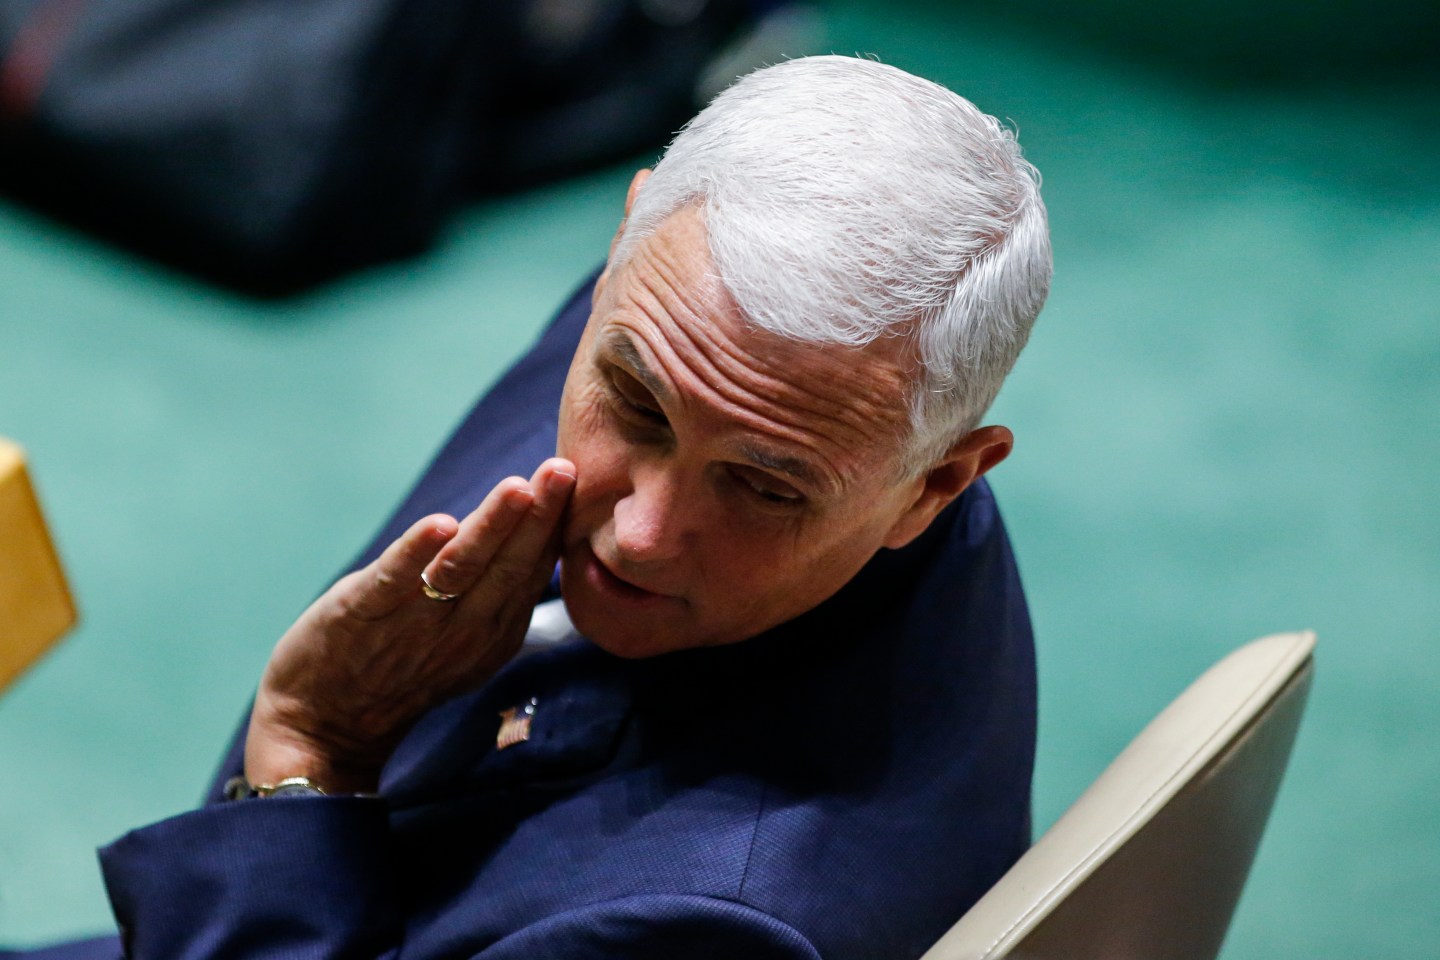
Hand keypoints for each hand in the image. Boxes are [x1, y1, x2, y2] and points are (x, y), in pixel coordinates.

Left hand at [244, 458, 575, 793]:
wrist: (327, 724)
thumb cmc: (403, 668)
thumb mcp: (469, 641)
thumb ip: (501, 590)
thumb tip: (541, 531)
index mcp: (493, 630)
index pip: (531, 569)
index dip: (552, 524)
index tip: (575, 477)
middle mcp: (463, 628)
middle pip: (509, 566)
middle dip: (538, 517)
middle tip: (561, 471)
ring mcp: (413, 622)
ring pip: (461, 568)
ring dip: (491, 527)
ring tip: (517, 488)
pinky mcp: (362, 615)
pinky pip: (394, 581)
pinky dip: (416, 552)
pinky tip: (439, 525)